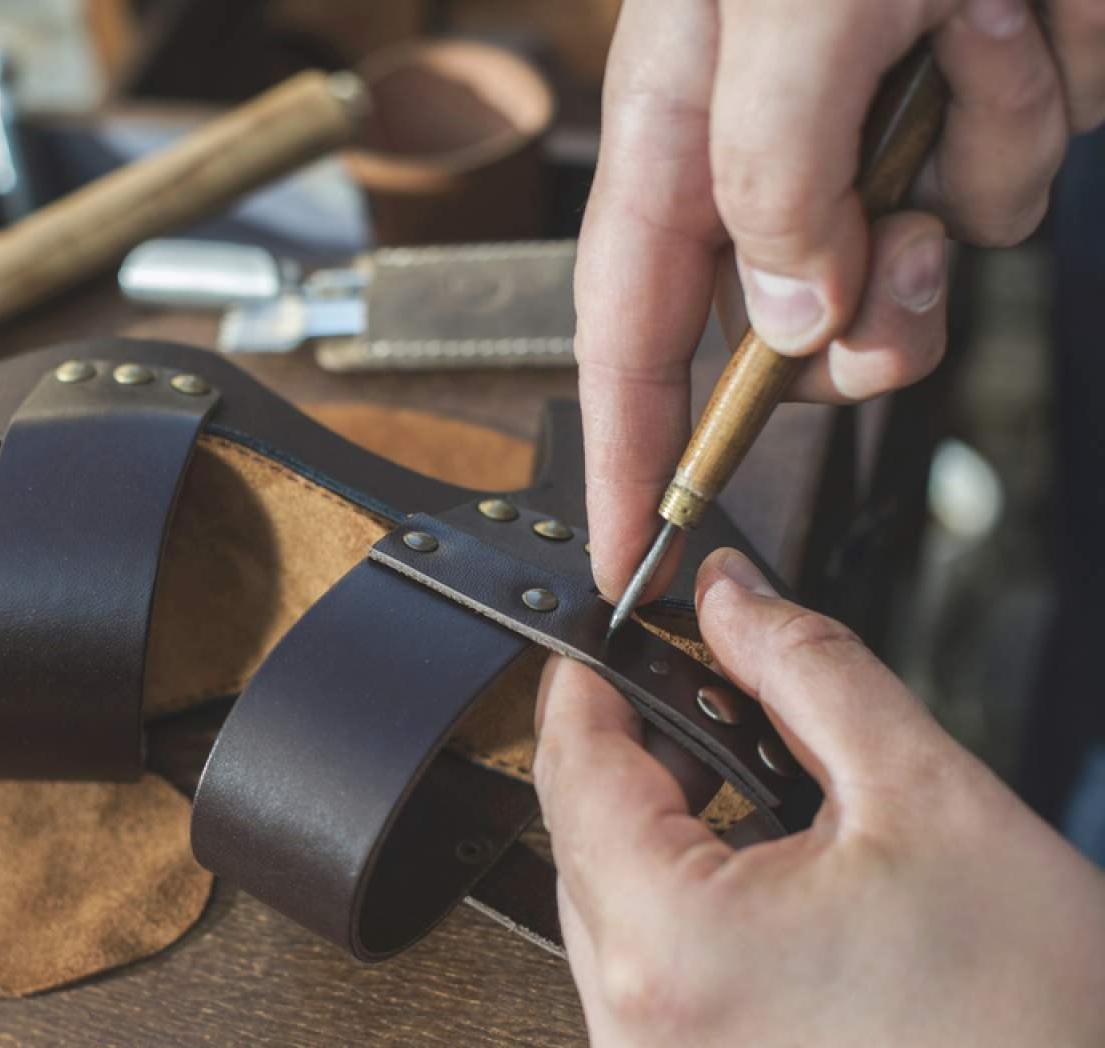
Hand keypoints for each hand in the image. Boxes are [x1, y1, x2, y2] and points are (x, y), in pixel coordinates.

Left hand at [533, 548, 1104, 1046]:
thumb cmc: (1038, 1018)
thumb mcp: (928, 798)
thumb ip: (809, 671)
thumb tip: (730, 599)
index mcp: (673, 947)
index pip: (573, 768)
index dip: (590, 680)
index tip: (613, 635)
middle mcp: (639, 1025)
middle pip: (577, 835)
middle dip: (637, 746)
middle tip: (701, 692)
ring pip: (606, 902)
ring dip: (657, 827)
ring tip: (742, 777)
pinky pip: (645, 968)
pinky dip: (679, 903)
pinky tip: (751, 865)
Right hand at [580, 0, 1104, 601]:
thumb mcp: (790, 7)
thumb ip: (769, 174)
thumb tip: (787, 318)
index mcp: (683, 119)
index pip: (625, 323)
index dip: (621, 443)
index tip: (624, 547)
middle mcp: (774, 139)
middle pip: (782, 332)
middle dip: (852, 328)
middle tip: (890, 249)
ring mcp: (885, 129)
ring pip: (913, 271)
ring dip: (965, 177)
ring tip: (978, 36)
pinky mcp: (988, 103)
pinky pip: (1010, 183)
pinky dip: (1036, 111)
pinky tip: (1027, 16)